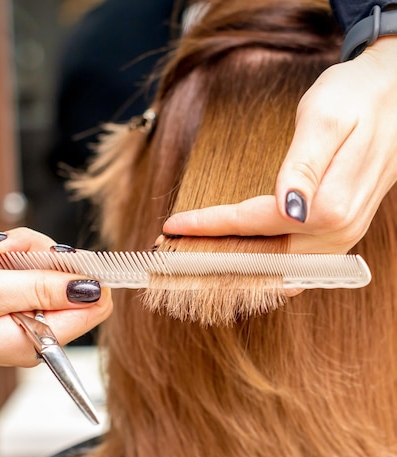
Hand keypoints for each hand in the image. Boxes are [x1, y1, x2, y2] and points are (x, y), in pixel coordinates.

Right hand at [0, 227, 112, 366]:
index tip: (61, 254)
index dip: (86, 273)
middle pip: (68, 277)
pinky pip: (19, 264)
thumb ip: (41, 288)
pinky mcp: (5, 295)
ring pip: (43, 263)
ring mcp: (20, 311)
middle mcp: (34, 328)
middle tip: (3, 250)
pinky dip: (1, 252)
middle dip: (39, 254)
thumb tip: (93, 288)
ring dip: (15, 249)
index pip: (95, 307)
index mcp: (39, 339)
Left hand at [163, 37, 396, 253]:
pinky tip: (242, 265)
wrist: (393, 96)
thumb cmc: (356, 98)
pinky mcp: (341, 234)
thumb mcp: (325, 119)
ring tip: (199, 259)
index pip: (255, 224)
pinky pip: (298, 264)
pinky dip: (266, 268)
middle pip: (265, 255)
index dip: (212, 226)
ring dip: (239, 266)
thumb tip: (289, 209)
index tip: (175, 225)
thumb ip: (304, 166)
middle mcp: (338, 231)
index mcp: (329, 206)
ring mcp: (342, 237)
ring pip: (280, 267)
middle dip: (217, 255)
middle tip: (175, 250)